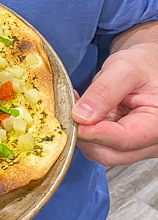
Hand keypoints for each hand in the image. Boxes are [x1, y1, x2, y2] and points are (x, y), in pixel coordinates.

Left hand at [72, 42, 157, 164]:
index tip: (75, 120)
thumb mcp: (124, 69)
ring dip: (83, 134)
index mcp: (157, 124)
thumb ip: (104, 91)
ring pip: (102, 152)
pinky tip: (81, 113)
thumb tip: (81, 116)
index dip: (95, 133)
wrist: (145, 67)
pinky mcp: (122, 143)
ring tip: (76, 108)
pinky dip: (85, 132)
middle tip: (70, 112)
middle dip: (86, 136)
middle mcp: (150, 142)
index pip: (124, 139)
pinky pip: (99, 144)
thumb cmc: (142, 65)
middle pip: (111, 153)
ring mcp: (136, 145)